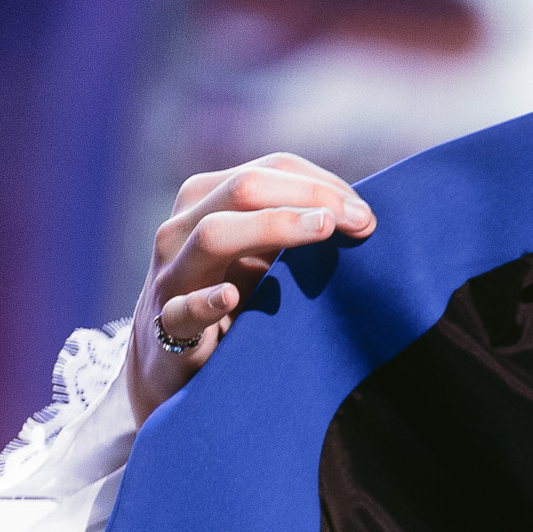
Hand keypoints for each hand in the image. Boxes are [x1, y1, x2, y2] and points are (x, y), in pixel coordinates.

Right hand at [126, 154, 373, 423]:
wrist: (169, 362)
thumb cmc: (227, 298)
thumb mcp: (258, 257)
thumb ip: (292, 232)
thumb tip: (361, 219)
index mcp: (207, 200)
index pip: (268, 170)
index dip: (320, 183)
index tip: (365, 211)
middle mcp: (182, 228)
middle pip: (244, 188)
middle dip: (310, 197)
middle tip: (361, 220)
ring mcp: (171, 275)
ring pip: (213, 234)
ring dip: (272, 226)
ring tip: (321, 230)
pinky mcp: (167, 326)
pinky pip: (184, 309)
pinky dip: (208, 301)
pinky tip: (233, 297)